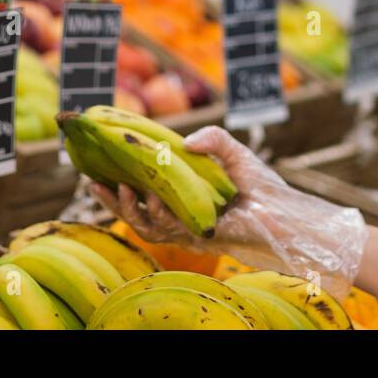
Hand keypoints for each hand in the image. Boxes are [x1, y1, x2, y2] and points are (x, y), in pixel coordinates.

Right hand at [89, 126, 264, 247]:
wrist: (283, 213)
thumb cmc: (261, 186)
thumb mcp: (233, 151)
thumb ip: (212, 137)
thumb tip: (184, 141)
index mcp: (181, 198)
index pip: (143, 193)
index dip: (119, 184)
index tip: (98, 170)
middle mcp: (180, 216)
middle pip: (136, 213)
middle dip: (113, 201)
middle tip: (94, 183)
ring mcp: (186, 230)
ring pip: (145, 226)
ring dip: (129, 209)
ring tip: (121, 189)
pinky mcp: (196, 240)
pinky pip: (166, 231)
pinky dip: (154, 215)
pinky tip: (149, 199)